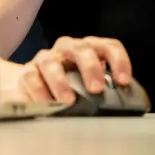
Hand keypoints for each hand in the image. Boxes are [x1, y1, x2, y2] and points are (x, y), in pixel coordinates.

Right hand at [9, 36, 132, 103]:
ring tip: (68, 101)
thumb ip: (106, 88)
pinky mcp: (28, 70)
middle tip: (96, 89)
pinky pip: (31, 77)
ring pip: (51, 62)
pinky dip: (39, 91)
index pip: (109, 46)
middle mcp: (69, 47)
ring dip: (60, 82)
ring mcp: (47, 57)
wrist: (38, 81)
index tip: (122, 81)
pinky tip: (47, 104)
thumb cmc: (74, 82)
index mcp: (91, 47)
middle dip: (90, 68)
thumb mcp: (91, 81)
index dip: (119, 61)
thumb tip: (126, 107)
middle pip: (82, 49)